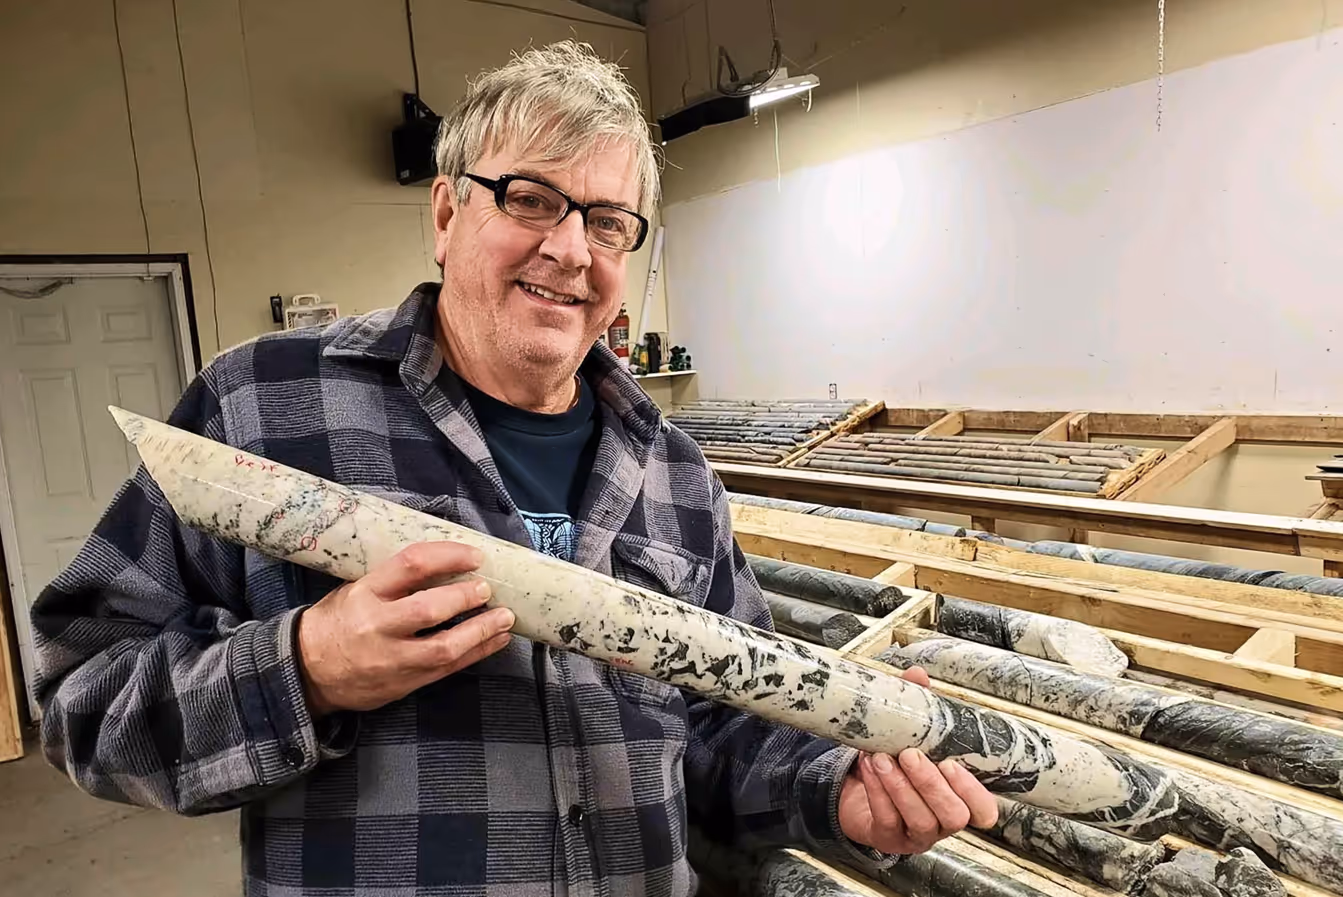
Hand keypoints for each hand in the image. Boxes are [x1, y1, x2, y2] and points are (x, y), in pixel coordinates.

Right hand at [296, 542, 514, 716]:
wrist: (306, 672)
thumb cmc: (337, 622)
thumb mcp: (355, 589)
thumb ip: (395, 580)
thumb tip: (447, 563)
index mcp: (365, 592)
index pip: (412, 564)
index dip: (449, 556)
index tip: (474, 555)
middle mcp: (377, 624)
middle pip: (429, 608)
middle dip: (465, 597)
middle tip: (487, 588)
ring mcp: (391, 658)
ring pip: (444, 646)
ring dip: (481, 630)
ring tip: (505, 618)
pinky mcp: (403, 683)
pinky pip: (447, 669)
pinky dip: (477, 653)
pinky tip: (497, 641)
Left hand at [838, 666, 997, 854]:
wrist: (857, 790)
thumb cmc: (896, 764)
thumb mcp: (910, 734)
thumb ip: (919, 706)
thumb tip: (917, 674)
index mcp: (959, 799)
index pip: (984, 810)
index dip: (973, 791)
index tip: (951, 764)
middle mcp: (943, 822)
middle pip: (953, 817)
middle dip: (931, 785)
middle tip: (910, 755)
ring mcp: (916, 834)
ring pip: (919, 820)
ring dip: (900, 786)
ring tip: (881, 757)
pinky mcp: (888, 837)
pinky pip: (886, 818)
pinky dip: (877, 791)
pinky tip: (869, 766)